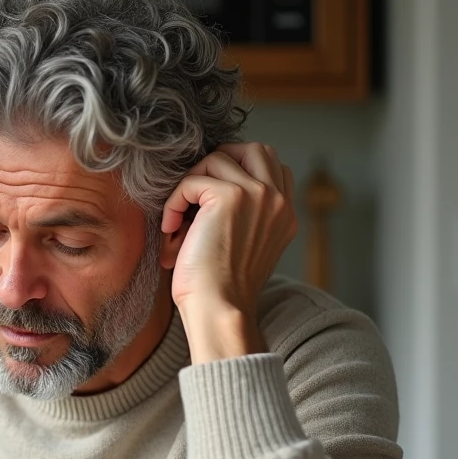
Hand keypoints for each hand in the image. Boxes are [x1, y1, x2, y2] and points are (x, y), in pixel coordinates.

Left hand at [161, 143, 296, 361]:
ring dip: (189, 185)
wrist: (219, 310)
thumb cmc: (218, 289)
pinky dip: (174, 202)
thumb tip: (208, 189)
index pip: (270, 166)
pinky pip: (192, 180)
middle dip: (217, 162)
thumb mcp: (242, 246)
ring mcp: (260, 194)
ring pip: (217, 158)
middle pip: (252, 148)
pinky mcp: (231, 196)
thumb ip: (243, 216)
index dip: (235, 172)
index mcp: (285, 214)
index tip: (208, 199)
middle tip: (192, 193)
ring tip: (178, 220)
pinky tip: (171, 230)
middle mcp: (279, 201)